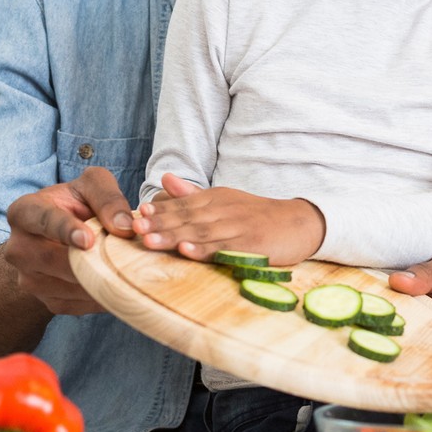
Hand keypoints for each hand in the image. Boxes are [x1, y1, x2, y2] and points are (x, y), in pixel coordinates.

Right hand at [5, 166, 133, 315]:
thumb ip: (107, 198)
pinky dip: (102, 295)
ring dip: (100, 279)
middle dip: (88, 261)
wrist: (67, 231)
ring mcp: (29, 279)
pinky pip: (78, 304)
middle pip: (53, 260)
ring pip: (68, 287)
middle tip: (121, 259)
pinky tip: (116, 280)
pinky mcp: (48, 301)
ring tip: (124, 266)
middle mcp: (18, 249)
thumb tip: (124, 227)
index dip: (65, 230)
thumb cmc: (78, 202)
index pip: (43, 221)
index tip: (88, 240)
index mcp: (24, 212)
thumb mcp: (93, 185)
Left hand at [134, 173, 324, 265]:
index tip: (135, 214)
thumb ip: (192, 194)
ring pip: (200, 233)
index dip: (158, 210)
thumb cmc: (256, 215)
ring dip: (173, 237)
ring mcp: (236, 227)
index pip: (181, 205)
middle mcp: (223, 210)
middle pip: (186, 218)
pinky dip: (205, 250)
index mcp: (215, 199)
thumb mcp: (224, 200)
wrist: (298, 223)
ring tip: (150, 241)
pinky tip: (188, 252)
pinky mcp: (250, 245)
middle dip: (158, 224)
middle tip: (134, 228)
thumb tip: (164, 179)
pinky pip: (225, 248)